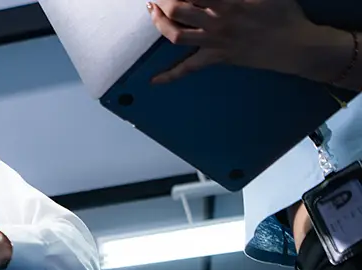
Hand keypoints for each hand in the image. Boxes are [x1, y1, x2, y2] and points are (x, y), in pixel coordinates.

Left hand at [148, 0, 319, 83]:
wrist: (296, 45)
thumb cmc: (284, 12)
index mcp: (229, 1)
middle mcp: (217, 21)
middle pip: (177, 9)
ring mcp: (214, 42)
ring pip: (176, 36)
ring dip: (159, 24)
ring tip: (153, 12)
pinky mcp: (217, 58)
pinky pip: (189, 69)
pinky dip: (170, 76)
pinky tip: (154, 81)